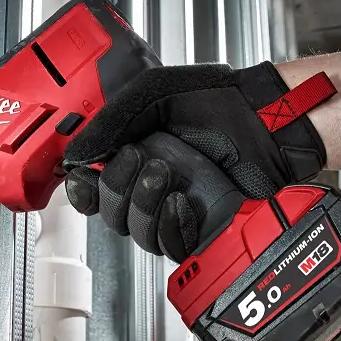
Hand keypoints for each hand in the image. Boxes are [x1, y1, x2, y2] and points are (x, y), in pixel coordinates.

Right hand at [63, 61, 334, 258]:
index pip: (92, 188)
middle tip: (139, 156)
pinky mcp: (200, 229)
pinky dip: (170, 225)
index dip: (82, 190)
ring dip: (144, 205)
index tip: (83, 177)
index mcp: (133, 155)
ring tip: (166, 172)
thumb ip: (111, 122)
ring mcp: (175, 209)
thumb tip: (74, 155)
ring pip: (137, 232)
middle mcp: (151, 186)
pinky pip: (170, 245)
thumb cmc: (219, 102)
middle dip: (117, 188)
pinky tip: (180, 201)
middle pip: (111, 214)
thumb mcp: (153, 95)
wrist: (266, 121)